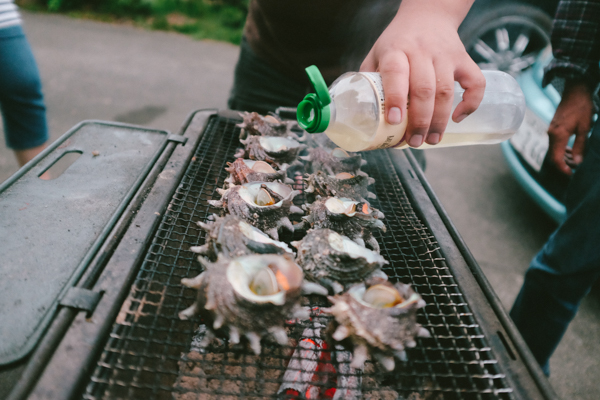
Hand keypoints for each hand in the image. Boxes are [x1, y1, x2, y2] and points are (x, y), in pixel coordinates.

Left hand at [360, 0, 484, 146]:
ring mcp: (445, 55)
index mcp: (396, 50)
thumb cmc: (397, 41)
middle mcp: (422, 51)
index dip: (396, 98)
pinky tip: (458, 118)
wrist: (428, 14)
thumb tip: (362, 118)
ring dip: (439, 121)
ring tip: (431, 140)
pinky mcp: (463, 59)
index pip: (396, 72)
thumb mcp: (376, 54)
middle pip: (424, 89)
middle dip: (419, 121)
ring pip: (446, 91)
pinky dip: (470, 103)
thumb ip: (369, 81)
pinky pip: (475, 82)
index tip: (394, 121)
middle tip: (414, 142)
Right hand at [547, 81, 593, 174]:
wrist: (575, 90)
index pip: (556, 158)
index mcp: (558, 135)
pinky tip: (571, 151)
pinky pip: (555, 144)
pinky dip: (562, 150)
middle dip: (564, 164)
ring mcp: (551, 131)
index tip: (571, 174)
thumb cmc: (582, 107)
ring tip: (576, 161)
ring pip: (553, 150)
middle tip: (577, 169)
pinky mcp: (553, 128)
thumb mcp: (585, 128)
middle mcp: (551, 134)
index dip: (562, 169)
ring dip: (563, 158)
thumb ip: (580, 146)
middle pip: (553, 156)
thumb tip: (577, 162)